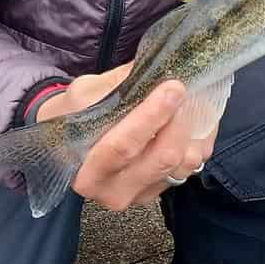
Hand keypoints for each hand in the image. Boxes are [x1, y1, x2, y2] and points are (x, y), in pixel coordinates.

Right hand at [37, 63, 217, 211]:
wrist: (65, 144)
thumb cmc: (72, 115)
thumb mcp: (84, 94)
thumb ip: (118, 85)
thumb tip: (155, 67)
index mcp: (89, 172)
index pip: (124, 146)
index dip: (151, 116)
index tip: (173, 87)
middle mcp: (114, 192)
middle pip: (161, 159)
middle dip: (180, 122)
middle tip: (186, 89)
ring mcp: (140, 195)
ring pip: (182, 166)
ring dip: (194, 131)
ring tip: (195, 100)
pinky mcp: (158, 191)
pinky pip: (190, 169)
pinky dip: (199, 142)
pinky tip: (198, 118)